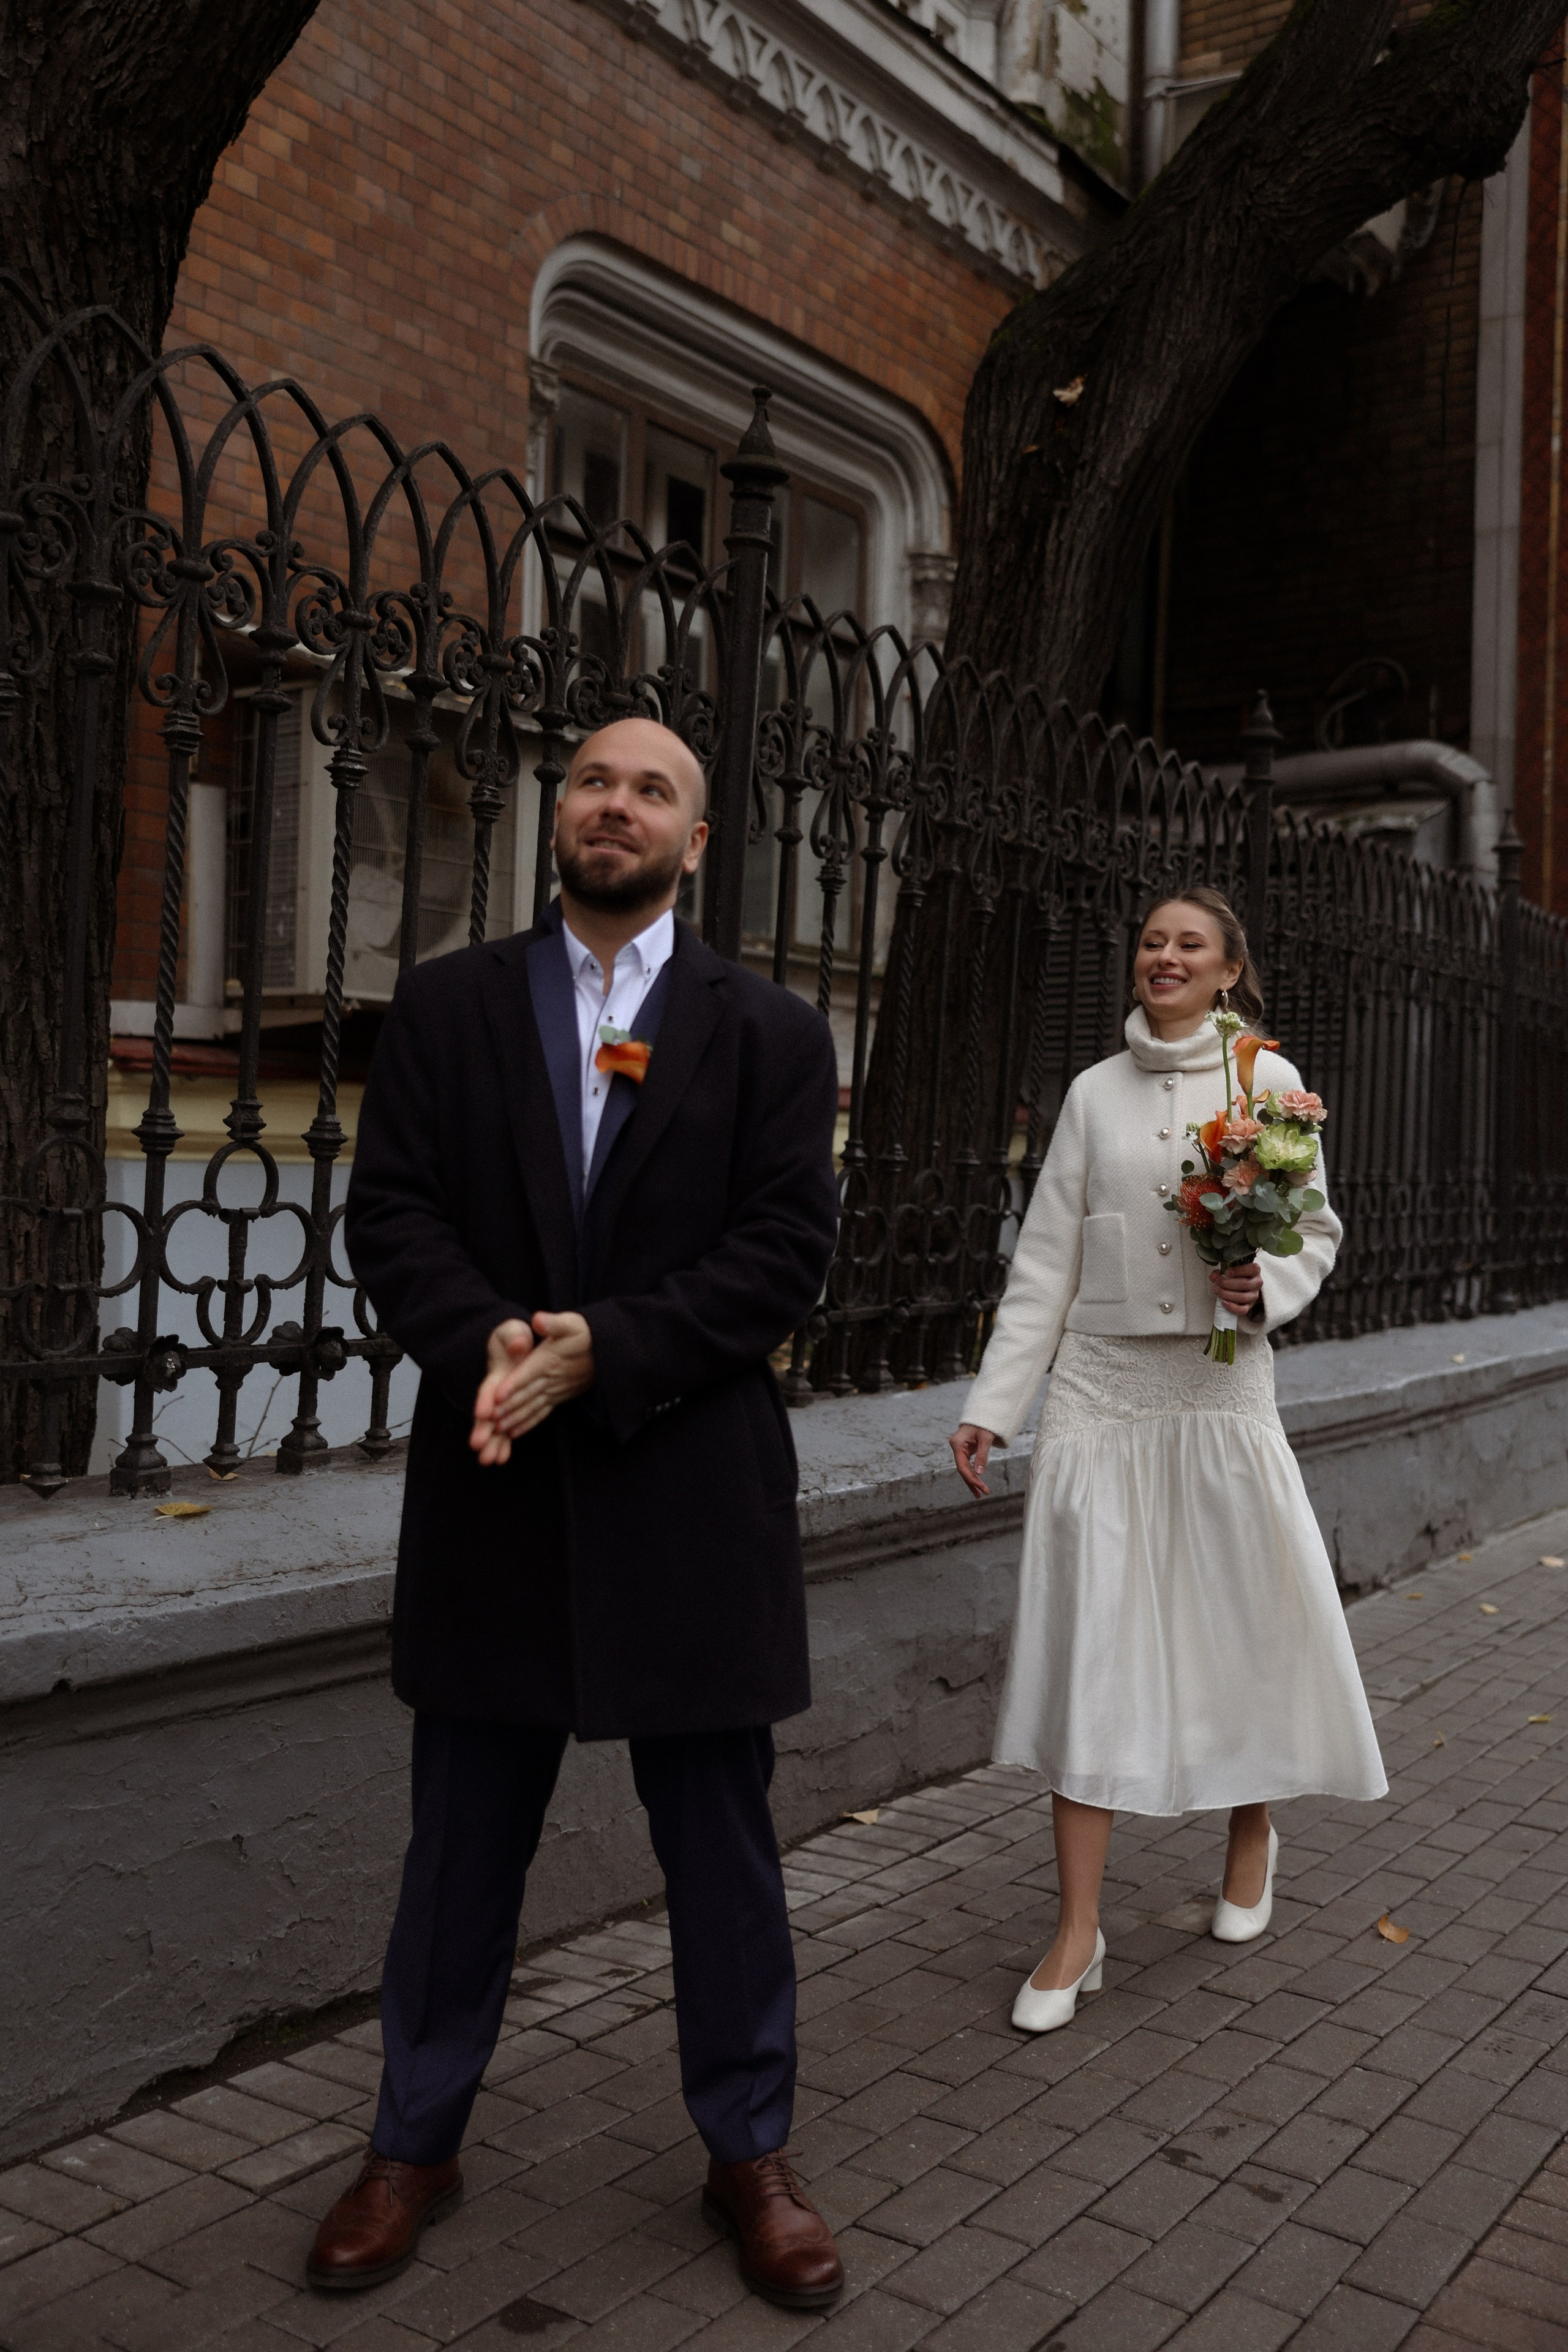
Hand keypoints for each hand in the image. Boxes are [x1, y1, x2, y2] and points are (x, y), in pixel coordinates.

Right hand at [471, 1318, 534, 1465]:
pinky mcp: (508, 1409)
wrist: (516, 1343)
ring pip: (494, 1425)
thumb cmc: (515, 1336)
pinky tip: (501, 1458)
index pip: (490, 1387)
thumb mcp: (514, 1331)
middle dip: (482, 1429)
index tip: (483, 1413)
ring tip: (488, 1461)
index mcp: (497, 1371)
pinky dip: (503, 1443)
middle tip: (478, 1446)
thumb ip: (515, 1337)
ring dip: (491, 1442)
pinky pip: (505, 1429)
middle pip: (487, 1412)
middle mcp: (496, 1390)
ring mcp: (501, 1402)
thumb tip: (518, 1344)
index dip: (486, 1399)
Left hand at [473, 1310, 594, 1463]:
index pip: (527, 1373)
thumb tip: (538, 1320)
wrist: (606, 1350)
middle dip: (508, 1408)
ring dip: (516, 1418)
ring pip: (532, 1407)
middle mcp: (552, 1378)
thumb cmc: (584, 1334)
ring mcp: (556, 1390)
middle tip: (490, 1420)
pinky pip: (542, 1413)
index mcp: (549, 1359)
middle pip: (527, 1394)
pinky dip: (528, 1423)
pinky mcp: (559, 1397)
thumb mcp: (570, 1323)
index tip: (496, 1396)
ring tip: (499, 1429)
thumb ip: (553, 1323)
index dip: (512, 1385)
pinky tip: (514, 1433)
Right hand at [950, 1422, 996, 1498]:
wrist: (983, 1414)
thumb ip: (982, 1455)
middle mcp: (956, 1448)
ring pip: (964, 1469)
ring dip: (972, 1481)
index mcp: (957, 1444)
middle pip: (962, 1470)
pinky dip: (973, 1474)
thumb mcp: (985, 1439)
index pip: (962, 1466)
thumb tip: (979, 1473)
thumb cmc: (984, 1424)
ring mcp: (960, 1449)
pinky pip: (968, 1465)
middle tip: (982, 1493)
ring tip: (980, 1493)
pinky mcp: (965, 1450)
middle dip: (972, 1482)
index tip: (981, 1487)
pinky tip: (978, 1483)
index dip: (971, 1478)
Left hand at [1211, 1262, 1263, 1315]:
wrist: (1241, 1287)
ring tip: (1217, 1290)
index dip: (1239, 1270)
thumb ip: (1220, 1272)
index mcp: (1255, 1271)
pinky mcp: (1249, 1306)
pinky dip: (1232, 1307)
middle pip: (1246, 1284)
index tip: (1227, 1272)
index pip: (1253, 1269)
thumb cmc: (1235, 1276)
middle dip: (1228, 1283)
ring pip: (1243, 1297)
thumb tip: (1213, 1277)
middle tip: (1217, 1282)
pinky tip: (1223, 1302)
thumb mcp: (1229, 1270)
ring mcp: (1254, 1295)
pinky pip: (1243, 1310)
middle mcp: (1257, 1283)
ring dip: (1227, 1294)